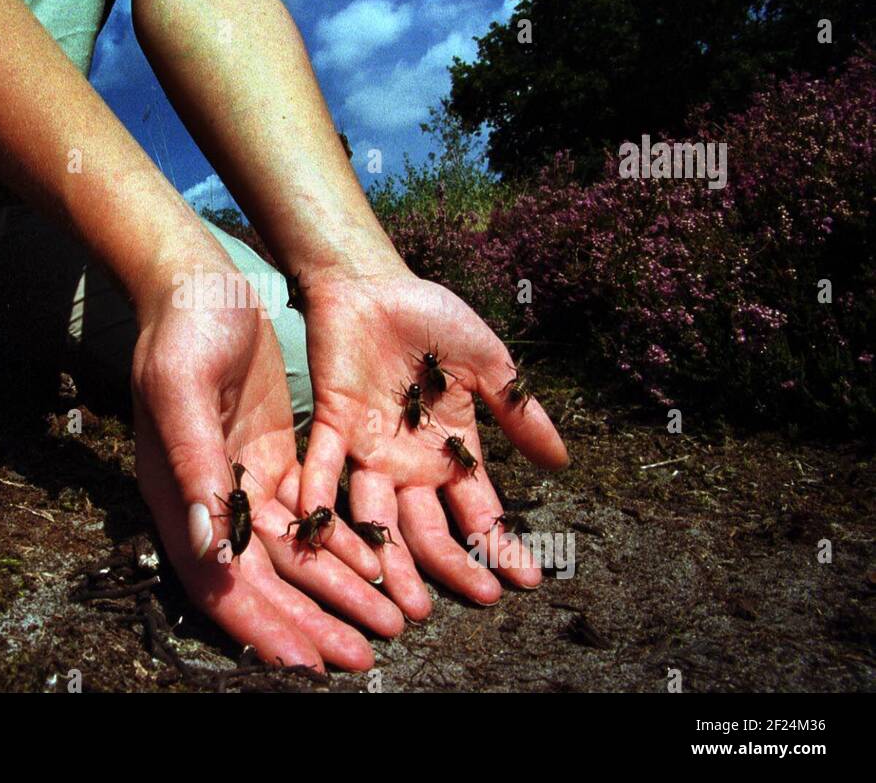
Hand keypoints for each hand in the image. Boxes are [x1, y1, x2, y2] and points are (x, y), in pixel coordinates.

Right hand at [130, 271, 402, 670]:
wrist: (201, 284)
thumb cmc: (182, 332)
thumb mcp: (182, 390)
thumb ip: (195, 466)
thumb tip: (209, 548)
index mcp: (178, 497)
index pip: (219, 581)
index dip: (262, 624)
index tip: (307, 664)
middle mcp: (210, 503)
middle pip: (264, 580)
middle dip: (314, 621)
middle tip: (364, 657)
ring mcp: (244, 484)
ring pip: (294, 555)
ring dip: (338, 590)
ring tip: (387, 625)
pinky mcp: (275, 461)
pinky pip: (312, 517)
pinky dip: (343, 544)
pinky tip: (381, 567)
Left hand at [296, 262, 568, 618]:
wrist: (372, 284)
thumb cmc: (430, 319)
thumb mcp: (487, 364)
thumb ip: (519, 413)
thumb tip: (563, 463)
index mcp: (449, 448)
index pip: (479, 508)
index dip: (501, 543)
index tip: (526, 580)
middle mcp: (408, 462)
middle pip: (429, 527)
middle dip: (453, 564)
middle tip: (475, 597)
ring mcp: (368, 450)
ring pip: (376, 516)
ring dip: (389, 559)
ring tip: (407, 600)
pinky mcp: (332, 428)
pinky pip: (325, 470)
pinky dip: (322, 499)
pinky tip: (327, 535)